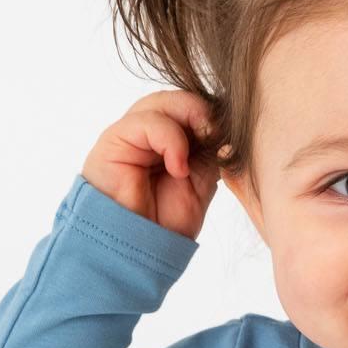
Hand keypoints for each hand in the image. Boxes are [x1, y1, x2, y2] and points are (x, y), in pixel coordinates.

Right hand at [81, 90, 222, 242]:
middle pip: (179, 99)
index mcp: (170, 141)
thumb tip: (223, 126)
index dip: (213, 115)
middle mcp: (149, 134)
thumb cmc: (164, 223)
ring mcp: (131, 134)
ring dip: (190, 118)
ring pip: (163, 102)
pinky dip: (170, 139)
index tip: (232, 135)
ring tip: (202, 144)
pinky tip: (178, 167)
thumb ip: (208, 151)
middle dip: (204, 112)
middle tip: (220, 133)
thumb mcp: (201, 182)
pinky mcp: (115, 138)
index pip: (193, 109)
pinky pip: (146, 121)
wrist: (139, 248)